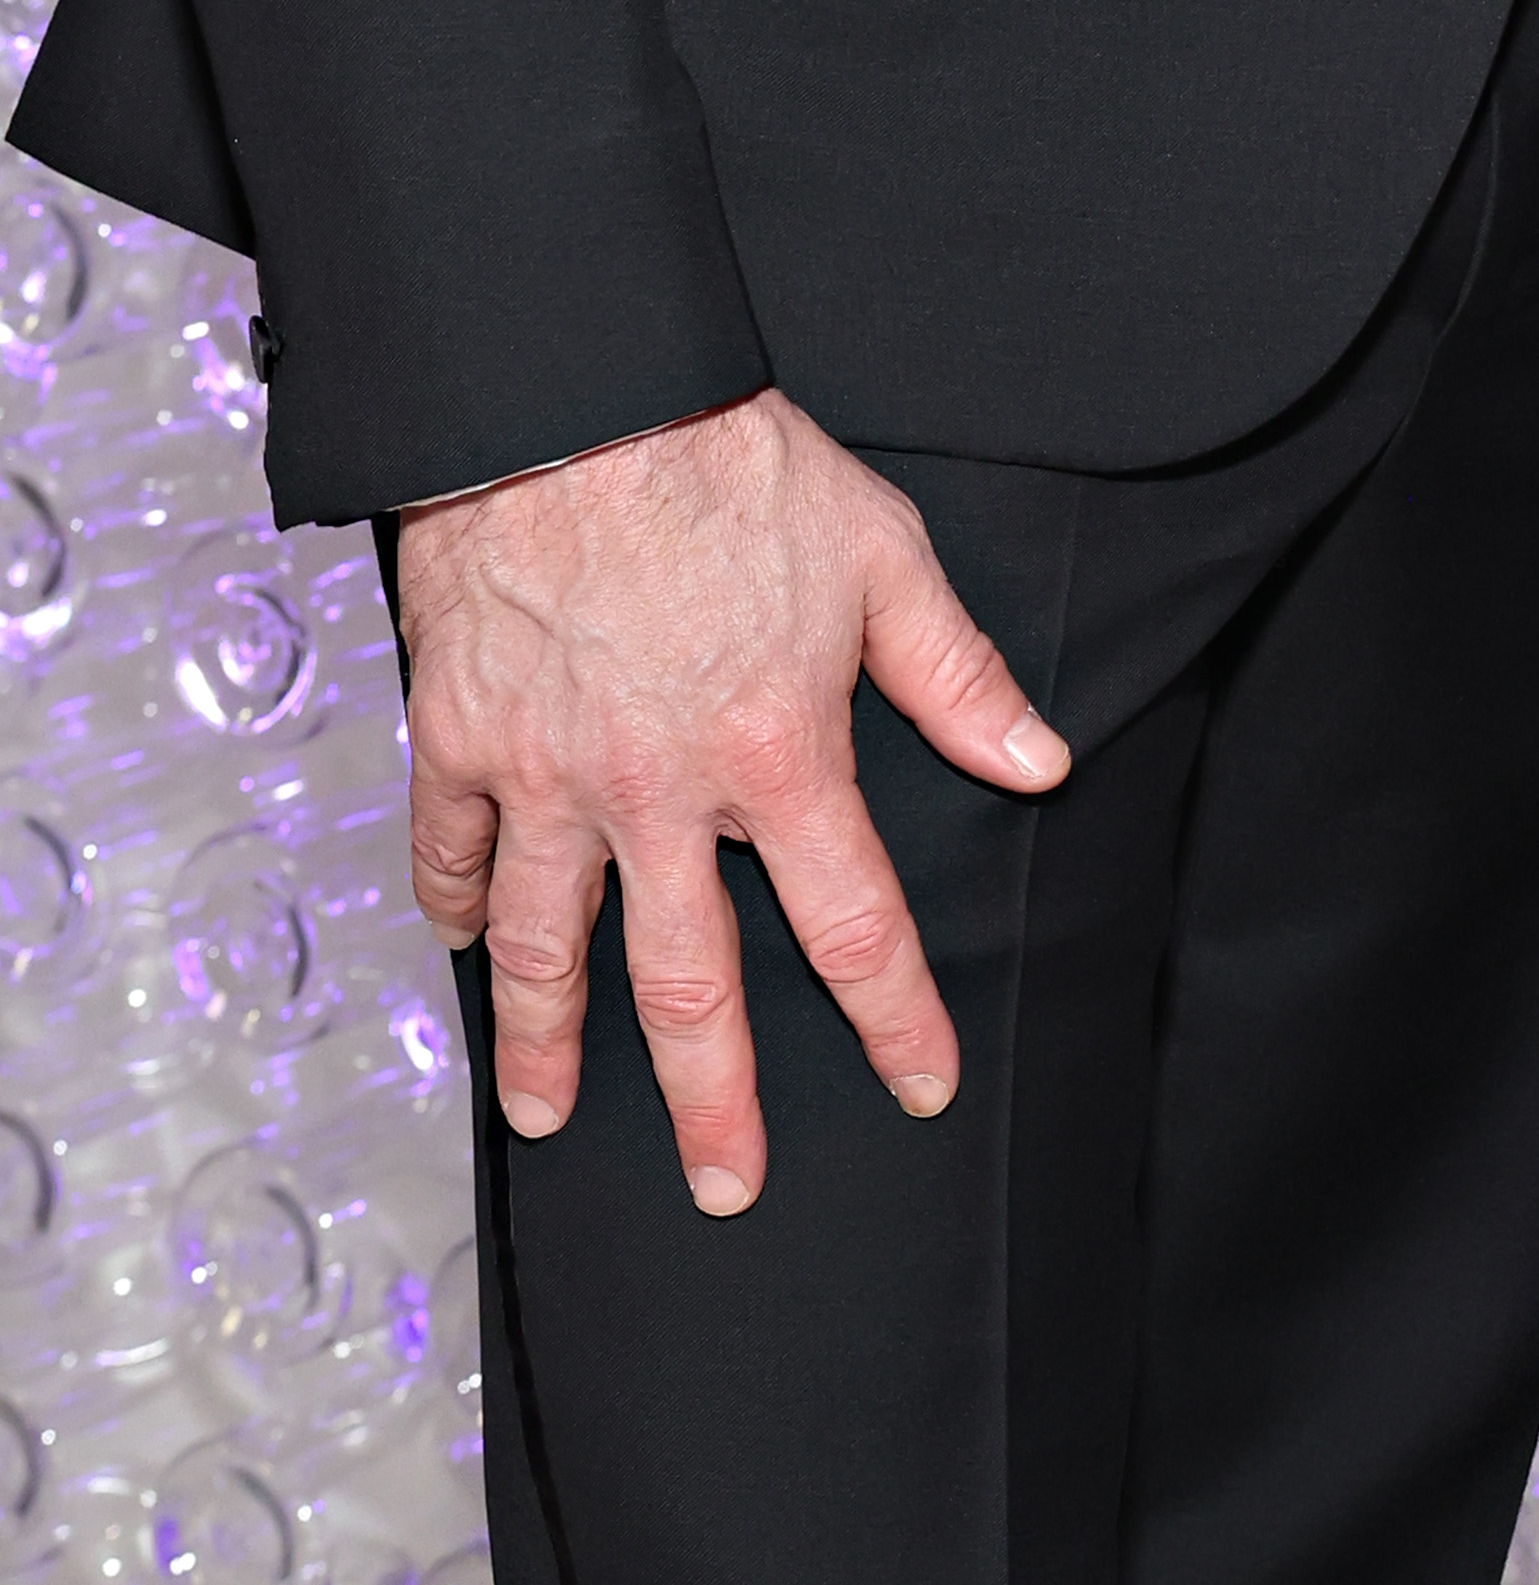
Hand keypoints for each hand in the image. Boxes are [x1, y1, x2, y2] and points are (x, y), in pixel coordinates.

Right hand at [396, 388, 1070, 1218]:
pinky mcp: (463, 739)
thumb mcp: (878, 552)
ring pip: (550, 950)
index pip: (853, 923)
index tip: (919, 1084)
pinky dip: (457, 910)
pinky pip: (452, 855)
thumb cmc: (734, 462)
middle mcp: (662, 792)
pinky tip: (468, 945)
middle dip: (714, 1102)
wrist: (574, 395)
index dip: (894, 1016)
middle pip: (690, 987)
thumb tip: (1040, 761)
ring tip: (547, 1119)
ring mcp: (551, 776)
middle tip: (725, 1189)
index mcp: (777, 752)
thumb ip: (956, 674)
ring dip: (549, 1044)